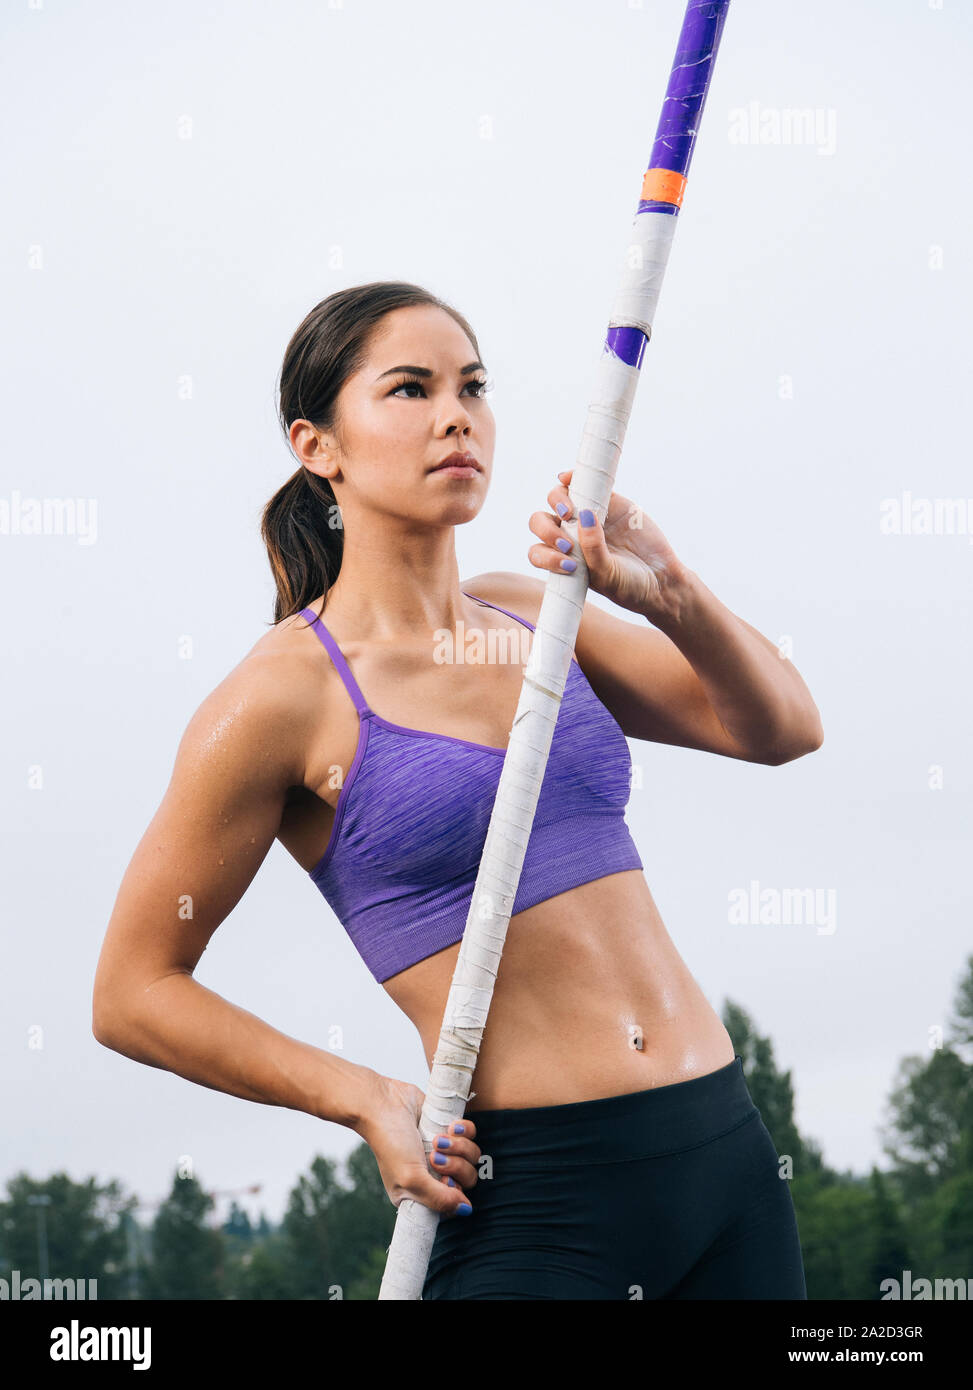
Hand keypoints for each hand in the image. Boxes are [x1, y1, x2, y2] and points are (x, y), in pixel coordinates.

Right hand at [356, 1074, 480, 1216]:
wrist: (386, 1104)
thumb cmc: (391, 1144)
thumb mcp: (412, 1179)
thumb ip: (440, 1199)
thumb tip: (465, 1210)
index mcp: (420, 1192)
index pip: (452, 1203)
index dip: (455, 1193)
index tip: (444, 1181)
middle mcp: (433, 1173)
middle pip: (467, 1179)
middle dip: (456, 1166)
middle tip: (435, 1157)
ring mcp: (444, 1150)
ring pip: (472, 1156)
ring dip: (458, 1147)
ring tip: (438, 1139)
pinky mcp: (448, 1128)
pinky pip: (471, 1134)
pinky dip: (464, 1130)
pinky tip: (450, 1127)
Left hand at [527, 468, 687, 618]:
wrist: (662, 578)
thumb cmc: (629, 585)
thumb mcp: (608, 575)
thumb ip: (593, 550)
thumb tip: (584, 515)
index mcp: (564, 559)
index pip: (539, 552)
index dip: (545, 556)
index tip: (569, 565)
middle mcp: (570, 536)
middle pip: (541, 523)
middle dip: (545, 530)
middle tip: (566, 542)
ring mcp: (587, 517)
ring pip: (558, 499)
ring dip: (557, 501)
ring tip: (571, 513)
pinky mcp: (607, 501)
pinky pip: (585, 483)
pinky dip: (572, 478)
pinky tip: (569, 478)